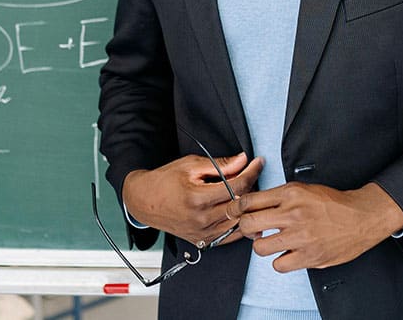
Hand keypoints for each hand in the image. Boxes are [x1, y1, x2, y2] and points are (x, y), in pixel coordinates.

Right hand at [122, 152, 262, 247]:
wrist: (144, 201)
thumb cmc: (164, 181)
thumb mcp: (191, 165)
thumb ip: (220, 165)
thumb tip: (242, 160)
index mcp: (197, 198)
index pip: (236, 185)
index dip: (251, 172)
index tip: (257, 163)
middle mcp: (201, 219)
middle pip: (240, 205)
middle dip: (251, 188)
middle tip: (251, 176)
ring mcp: (202, 233)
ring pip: (238, 223)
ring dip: (246, 207)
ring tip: (245, 192)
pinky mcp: (202, 241)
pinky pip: (229, 235)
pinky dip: (238, 223)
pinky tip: (238, 211)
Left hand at [236, 182, 402, 271]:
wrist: (362, 217)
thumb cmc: (334, 203)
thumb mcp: (304, 189)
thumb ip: (280, 197)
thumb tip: (253, 204)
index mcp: (291, 194)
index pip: (249, 201)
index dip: (237, 209)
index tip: (236, 213)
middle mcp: (293, 214)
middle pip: (249, 223)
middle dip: (245, 228)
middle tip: (253, 230)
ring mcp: (301, 236)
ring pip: (260, 247)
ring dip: (263, 246)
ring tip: (273, 242)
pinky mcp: (309, 256)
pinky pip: (278, 265)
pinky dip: (281, 261)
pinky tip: (288, 254)